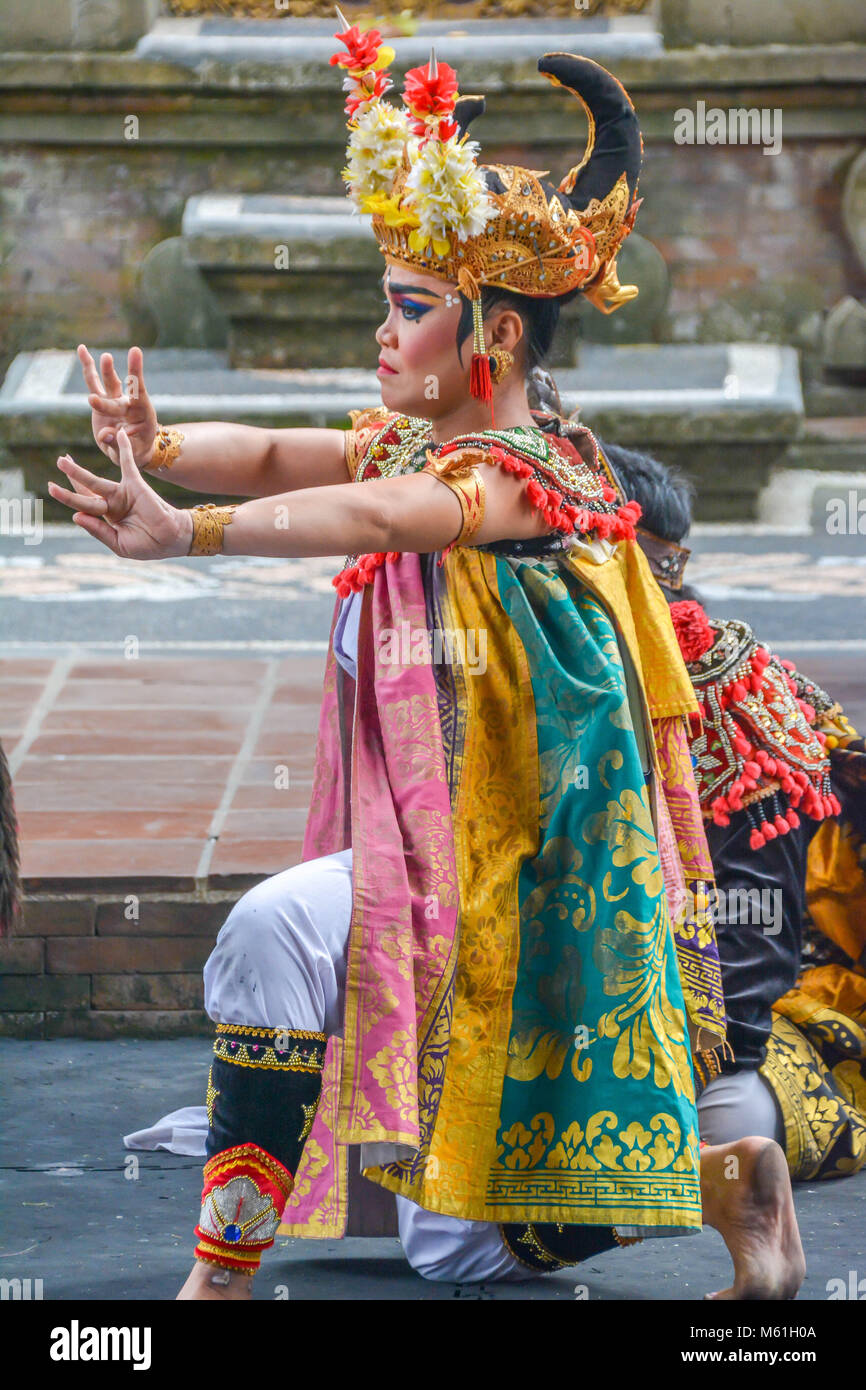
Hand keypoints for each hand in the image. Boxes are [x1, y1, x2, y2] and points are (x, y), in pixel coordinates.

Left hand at [47, 427, 193, 560]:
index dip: (69, 495)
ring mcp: (123, 493)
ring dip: (78, 471)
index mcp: (108, 516)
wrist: (171, 539)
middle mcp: (113, 502)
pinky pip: (127, 463)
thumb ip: (98, 530)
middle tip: (60, 461)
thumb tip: (75, 516)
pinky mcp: (135, 485)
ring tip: (62, 460)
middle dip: (71, 477)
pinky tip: (119, 434)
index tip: (53, 487)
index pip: (85, 502)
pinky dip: (124, 449)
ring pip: (95, 481)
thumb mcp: (118, 543)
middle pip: (86, 489)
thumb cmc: (147, 545)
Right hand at [77, 343, 157, 468]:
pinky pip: (94, 384)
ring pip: (107, 382)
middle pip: (118, 387)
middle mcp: (127, 403)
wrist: (134, 449)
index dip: (135, 373)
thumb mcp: (131, 452)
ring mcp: (114, 401)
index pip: (138, 390)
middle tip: (106, 357)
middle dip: (110, 374)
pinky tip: (81, 349)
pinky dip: (88, 367)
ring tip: (97, 352)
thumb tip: (105, 433)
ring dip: (103, 368)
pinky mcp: (101, 403)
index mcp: (141, 412)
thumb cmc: (136, 450)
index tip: (134, 351)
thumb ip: (118, 444)